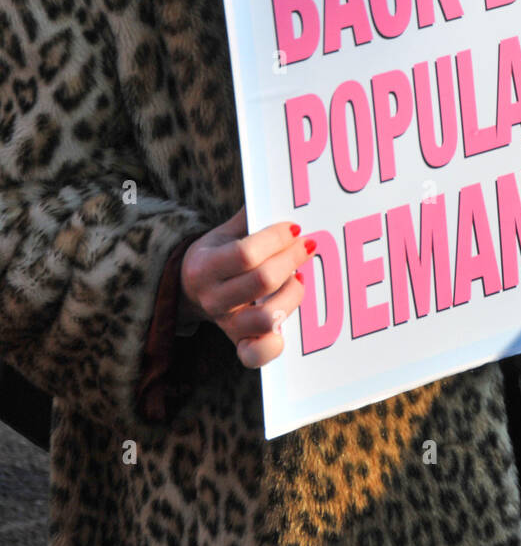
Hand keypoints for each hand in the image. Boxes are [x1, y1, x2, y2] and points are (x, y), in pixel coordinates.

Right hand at [179, 207, 312, 367]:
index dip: (276, 239)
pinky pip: (255, 355)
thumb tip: (276, 190)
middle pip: (262, 281)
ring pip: (266, 317)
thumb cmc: (216, 255)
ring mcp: (226, 324)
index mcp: (206, 266)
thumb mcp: (223, 232)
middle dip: (292, 259)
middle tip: (307, 246)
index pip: (246, 253)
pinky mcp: (237, 342)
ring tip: (299, 278)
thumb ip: (247, 216)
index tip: (294, 228)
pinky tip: (287, 323)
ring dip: (292, 295)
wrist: (188, 290)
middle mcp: (213, 298)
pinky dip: (274, 345)